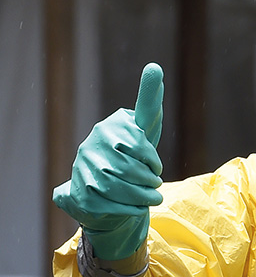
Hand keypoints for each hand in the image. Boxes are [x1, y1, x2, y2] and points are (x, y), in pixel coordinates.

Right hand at [53, 63, 164, 259]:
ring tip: (154, 197)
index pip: (135, 142)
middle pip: (129, 167)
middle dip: (149, 179)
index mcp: (109, 127)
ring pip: (118, 186)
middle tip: (156, 185)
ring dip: (142, 196)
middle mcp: (92, 145)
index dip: (150, 158)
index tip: (156, 167)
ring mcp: (82, 169)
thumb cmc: (131, 154)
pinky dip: (130, 208)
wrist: (103, 190)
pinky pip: (108, 204)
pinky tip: (139, 208)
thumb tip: (155, 68)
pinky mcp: (79, 193)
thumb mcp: (143, 129)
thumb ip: (149, 103)